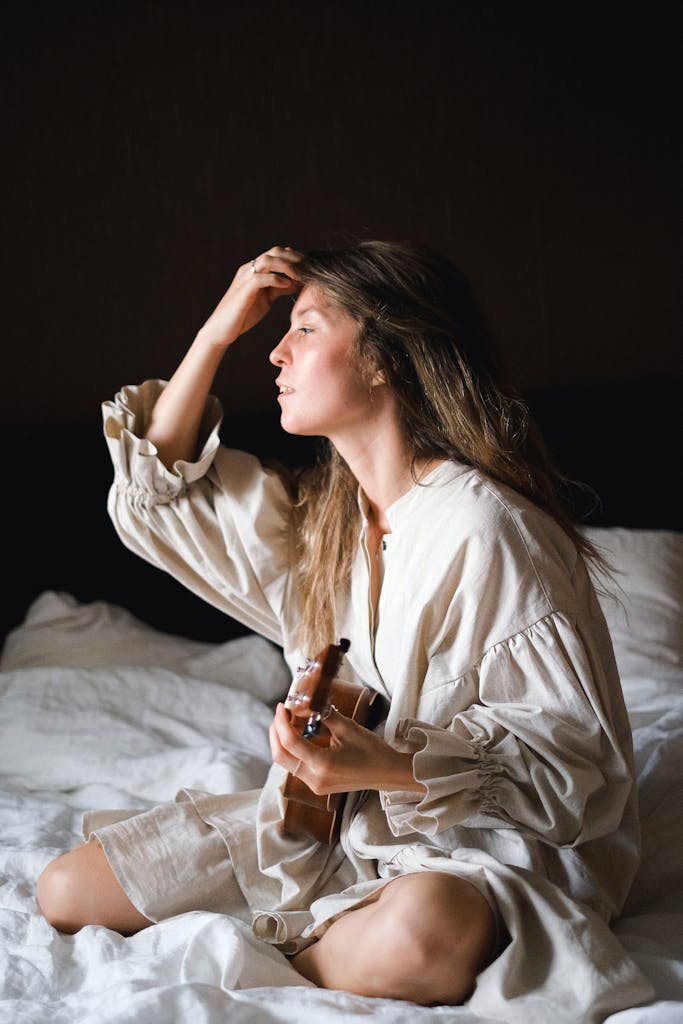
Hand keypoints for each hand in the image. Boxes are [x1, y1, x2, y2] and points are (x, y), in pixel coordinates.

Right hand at [197, 245, 302, 349]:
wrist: (222, 330)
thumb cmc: (243, 315)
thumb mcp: (267, 299)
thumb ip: (279, 289)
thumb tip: (296, 283)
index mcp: (255, 270)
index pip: (277, 254)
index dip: (295, 257)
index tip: (310, 266)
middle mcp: (249, 269)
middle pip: (275, 252)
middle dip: (294, 258)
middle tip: (309, 267)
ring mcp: (245, 277)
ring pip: (268, 260)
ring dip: (287, 266)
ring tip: (300, 275)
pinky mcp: (243, 289)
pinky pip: (261, 277)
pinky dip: (276, 279)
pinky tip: (288, 285)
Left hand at [269, 703, 424, 795]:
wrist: (388, 773)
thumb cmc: (372, 751)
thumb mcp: (348, 728)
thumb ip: (324, 716)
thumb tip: (307, 703)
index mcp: (322, 764)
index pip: (290, 742)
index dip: (281, 722)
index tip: (281, 706)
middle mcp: (315, 779)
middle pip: (280, 756)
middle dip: (275, 733)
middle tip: (280, 714)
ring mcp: (316, 785)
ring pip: (287, 763)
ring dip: (282, 742)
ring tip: (287, 722)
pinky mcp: (318, 785)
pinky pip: (297, 767)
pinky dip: (293, 751)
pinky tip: (298, 736)